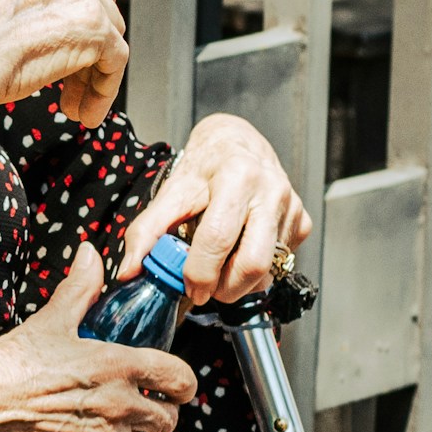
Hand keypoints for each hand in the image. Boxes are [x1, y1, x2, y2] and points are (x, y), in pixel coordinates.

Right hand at [0, 0, 126, 130]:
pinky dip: (103, 89)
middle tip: (61, 82)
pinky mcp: (93, 23)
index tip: (45, 45)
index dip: (59, 14)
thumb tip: (25, 14)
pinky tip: (83, 113)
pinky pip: (115, 61)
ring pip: (107, 30)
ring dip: (90, 69)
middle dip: (80, 41)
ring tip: (69, 103)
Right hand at [0, 246, 196, 431]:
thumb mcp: (49, 320)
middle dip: (159, 412)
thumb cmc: (9, 363)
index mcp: (117, 365)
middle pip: (168, 419)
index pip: (180, 379)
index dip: (183, 384)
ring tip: (116, 430)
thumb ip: (80, 288)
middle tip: (141, 407)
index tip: (175, 386)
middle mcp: (119, 406)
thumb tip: (90, 253)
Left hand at [118, 114, 312, 305]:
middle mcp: (271, 191)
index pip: (219, 240)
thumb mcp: (171, 192)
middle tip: (206, 288)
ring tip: (219, 267)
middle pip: (254, 263)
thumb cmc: (203, 169)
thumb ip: (147, 231)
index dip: (201, 273)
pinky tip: (239, 252)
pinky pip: (280, 263)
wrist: (236, 143)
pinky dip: (256, 271)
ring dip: (240, 283)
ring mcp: (291, 207)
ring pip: (269, 270)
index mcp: (238, 177)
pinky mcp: (302, 222)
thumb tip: (130, 270)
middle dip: (226, 288)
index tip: (188, 286)